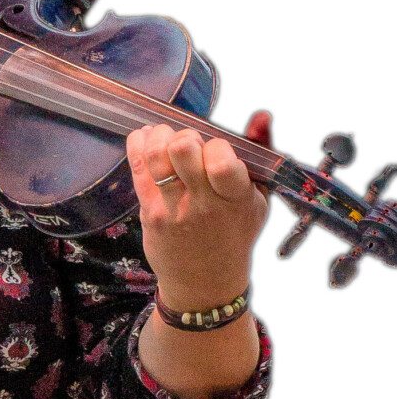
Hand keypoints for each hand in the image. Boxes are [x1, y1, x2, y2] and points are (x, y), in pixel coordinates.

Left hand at [126, 112, 272, 309]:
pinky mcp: (150, 211)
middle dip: (185, 137)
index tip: (215, 151)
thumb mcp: (258, 198)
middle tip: (188, 146)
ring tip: (166, 139)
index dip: (215, 146)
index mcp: (236, 199)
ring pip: (155, 155)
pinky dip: (138, 144)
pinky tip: (146, 139)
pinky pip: (137, 167)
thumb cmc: (234, 234)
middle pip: (183, 149)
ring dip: (159, 137)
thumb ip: (260, 153)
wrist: (205, 282)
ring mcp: (174, 208)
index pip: (221, 160)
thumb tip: (261, 115)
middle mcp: (204, 204)